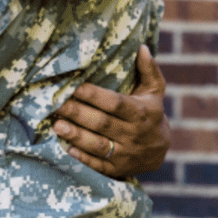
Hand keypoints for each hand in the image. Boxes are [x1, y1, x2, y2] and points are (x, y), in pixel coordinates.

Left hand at [54, 45, 169, 178]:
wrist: (160, 150)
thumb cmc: (151, 112)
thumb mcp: (154, 91)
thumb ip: (148, 70)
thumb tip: (142, 47)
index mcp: (141, 112)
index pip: (115, 103)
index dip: (95, 95)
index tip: (75, 86)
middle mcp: (134, 134)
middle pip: (103, 123)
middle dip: (78, 113)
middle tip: (57, 104)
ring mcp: (126, 154)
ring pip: (99, 145)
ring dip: (76, 135)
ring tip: (57, 125)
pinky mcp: (118, 170)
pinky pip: (99, 165)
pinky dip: (83, 158)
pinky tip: (66, 148)